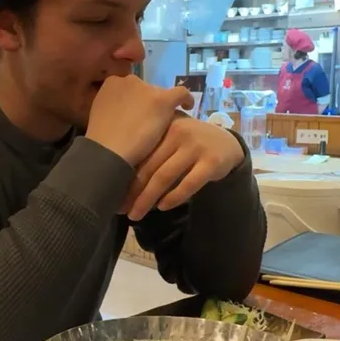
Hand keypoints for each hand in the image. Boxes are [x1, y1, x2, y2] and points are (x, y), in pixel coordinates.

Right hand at [85, 76, 193, 166]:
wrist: (109, 151)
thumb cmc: (102, 140)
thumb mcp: (100, 115)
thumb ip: (113, 109)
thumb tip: (123, 114)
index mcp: (111, 83)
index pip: (128, 89)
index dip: (134, 102)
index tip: (135, 115)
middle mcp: (129, 80)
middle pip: (144, 90)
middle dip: (146, 104)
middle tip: (147, 123)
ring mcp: (147, 89)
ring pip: (160, 94)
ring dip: (160, 107)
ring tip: (162, 123)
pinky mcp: (162, 99)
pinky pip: (181, 93)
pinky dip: (186, 99)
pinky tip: (187, 107)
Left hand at [123, 118, 243, 220]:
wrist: (227, 144)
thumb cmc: (189, 144)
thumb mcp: (169, 140)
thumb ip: (150, 152)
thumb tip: (120, 182)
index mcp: (163, 126)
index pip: (139, 154)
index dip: (123, 176)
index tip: (113, 194)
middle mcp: (178, 132)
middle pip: (149, 167)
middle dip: (132, 192)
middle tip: (120, 209)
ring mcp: (196, 146)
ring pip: (165, 176)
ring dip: (148, 199)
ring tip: (136, 214)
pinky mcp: (212, 162)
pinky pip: (189, 184)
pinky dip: (174, 197)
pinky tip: (162, 207)